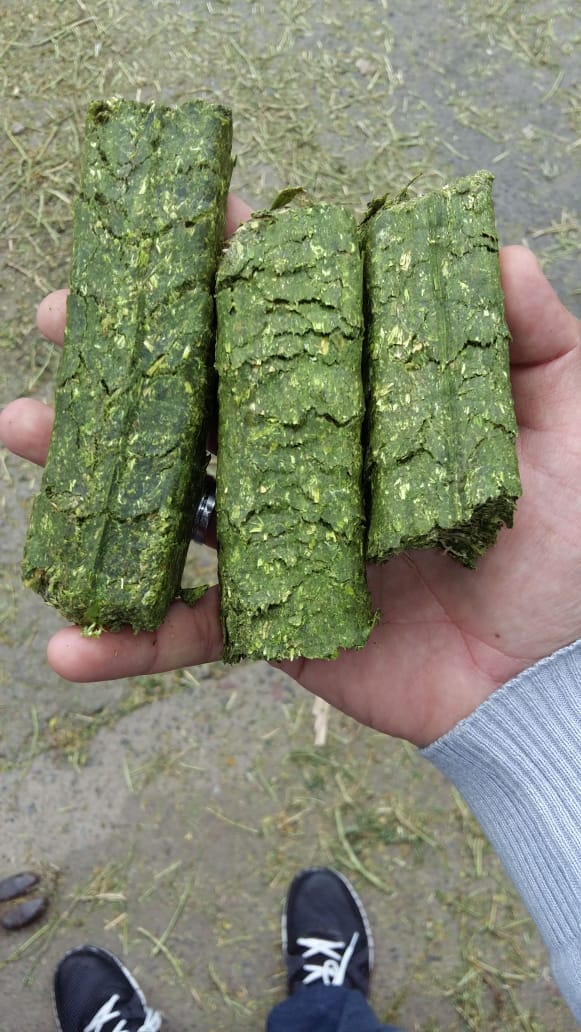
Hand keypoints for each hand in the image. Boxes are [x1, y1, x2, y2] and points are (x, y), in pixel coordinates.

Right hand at [2, 200, 579, 746]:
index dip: (234, 276)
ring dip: (92, 475)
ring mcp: (286, 542)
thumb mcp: (568, 422)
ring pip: (176, 501)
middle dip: (132, 361)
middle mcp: (315, 463)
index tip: (180, 231)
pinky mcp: (275, 622)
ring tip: (22, 432)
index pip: (291, 325)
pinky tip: (69, 647)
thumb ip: (532, 340)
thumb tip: (498, 252)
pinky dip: (133, 642)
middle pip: (208, 401)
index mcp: (368, 405)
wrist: (555, 675)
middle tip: (58, 325)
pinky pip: (194, 631)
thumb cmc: (573, 545)